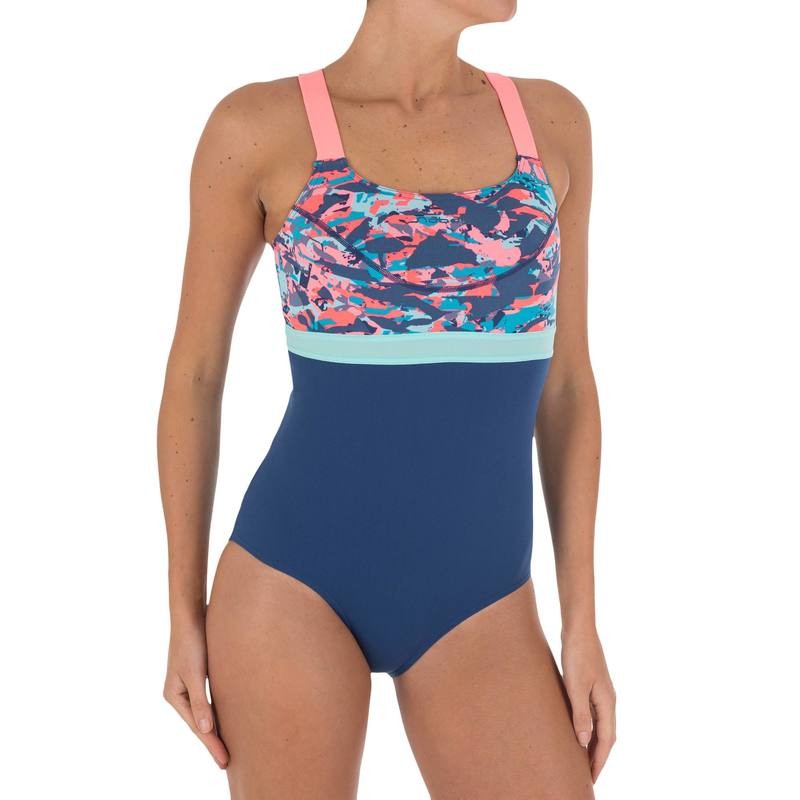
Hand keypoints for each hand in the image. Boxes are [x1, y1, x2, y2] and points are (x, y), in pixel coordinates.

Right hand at [163, 617, 228, 768]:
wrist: (192, 613)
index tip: (224, 761)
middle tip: (229, 761)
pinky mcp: (202, 673)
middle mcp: (181, 693)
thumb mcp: (195, 673)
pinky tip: (230, 716)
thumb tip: (206, 729)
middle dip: (214, 741)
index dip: (212, 744)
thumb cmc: (192, 641)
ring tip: (230, 745)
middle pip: (200, 722)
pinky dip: (220, 709)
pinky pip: (212, 698)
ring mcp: (191, 684)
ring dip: (218, 726)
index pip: (197, 727)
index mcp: (175, 696)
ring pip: (207, 711)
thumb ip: (199, 702)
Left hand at [561, 627, 615, 781]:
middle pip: (606, 735)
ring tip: (582, 759)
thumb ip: (581, 714)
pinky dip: (589, 727)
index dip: (599, 760)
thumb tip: (585, 742)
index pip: (606, 740)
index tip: (592, 778)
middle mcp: (608, 699)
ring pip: (601, 725)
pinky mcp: (592, 685)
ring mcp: (601, 692)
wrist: (578, 628)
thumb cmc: (577, 655)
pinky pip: (594, 714)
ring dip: (594, 743)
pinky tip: (579, 730)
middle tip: (587, 775)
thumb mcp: (575, 686)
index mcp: (607, 702)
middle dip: (598, 756)